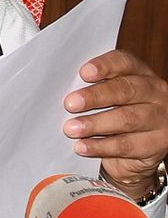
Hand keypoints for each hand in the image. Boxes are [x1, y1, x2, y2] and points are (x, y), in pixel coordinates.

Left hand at [63, 49, 167, 199]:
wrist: (135, 155)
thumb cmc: (113, 118)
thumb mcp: (104, 101)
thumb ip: (89, 91)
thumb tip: (59, 91)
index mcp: (140, 73)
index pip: (124, 62)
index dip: (104, 66)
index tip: (84, 72)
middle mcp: (154, 92)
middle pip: (125, 89)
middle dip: (95, 96)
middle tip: (70, 104)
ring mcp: (160, 117)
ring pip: (127, 118)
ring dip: (95, 123)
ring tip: (71, 128)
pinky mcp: (157, 143)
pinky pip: (127, 145)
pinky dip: (101, 146)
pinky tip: (82, 146)